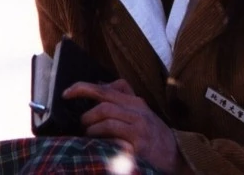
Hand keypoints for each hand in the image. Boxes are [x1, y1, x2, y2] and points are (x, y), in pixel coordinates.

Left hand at [63, 79, 189, 173]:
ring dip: (91, 127)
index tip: (67, 93)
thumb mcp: (142, 113)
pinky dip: (99, 139)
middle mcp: (138, 111)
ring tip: (89, 135)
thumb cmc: (154, 136)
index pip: (106, 89)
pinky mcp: (138, 145)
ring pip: (105, 116)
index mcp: (136, 102)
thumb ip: (123, 100)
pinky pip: (111, 135)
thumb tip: (99, 87)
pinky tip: (97, 144)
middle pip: (103, 102)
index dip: (83, 88)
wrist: (176, 157)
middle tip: (80, 123)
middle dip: (85, 113)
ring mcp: (139, 127)